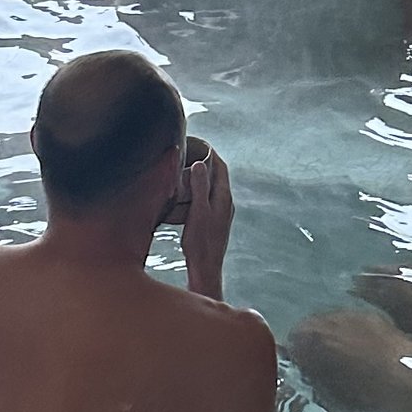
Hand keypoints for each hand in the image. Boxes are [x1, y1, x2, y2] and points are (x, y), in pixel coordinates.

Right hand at [180, 144, 234, 293]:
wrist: (206, 268)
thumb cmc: (201, 243)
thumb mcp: (197, 212)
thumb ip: (199, 188)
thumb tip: (200, 164)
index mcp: (223, 198)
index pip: (220, 167)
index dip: (211, 153)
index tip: (198, 143)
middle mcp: (226, 203)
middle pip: (218, 176)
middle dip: (206, 162)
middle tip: (190, 153)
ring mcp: (221, 213)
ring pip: (213, 187)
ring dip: (202, 177)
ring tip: (186, 170)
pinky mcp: (214, 221)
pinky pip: (208, 198)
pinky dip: (199, 190)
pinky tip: (187, 195)